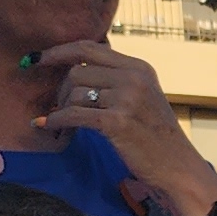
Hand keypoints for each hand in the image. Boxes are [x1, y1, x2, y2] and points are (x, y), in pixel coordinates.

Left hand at [29, 41, 215, 209]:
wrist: (178, 166)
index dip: (59, 51)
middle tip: (58, 107)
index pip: (89, 48)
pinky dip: (56, 120)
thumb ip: (118, 78)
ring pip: (74, 93)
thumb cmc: (157, 136)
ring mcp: (127, 99)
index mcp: (139, 67)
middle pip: (77, 71)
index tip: (37, 59)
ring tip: (61, 121)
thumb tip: (75, 65)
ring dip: (60, 108)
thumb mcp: (144, 96)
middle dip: (61, 90)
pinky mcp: (117, 123)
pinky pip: (74, 115)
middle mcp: (134, 78)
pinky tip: (47, 126)